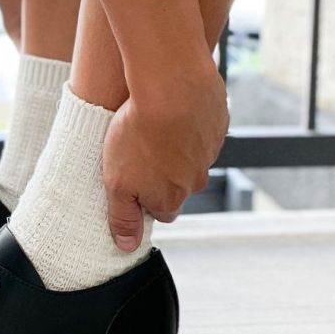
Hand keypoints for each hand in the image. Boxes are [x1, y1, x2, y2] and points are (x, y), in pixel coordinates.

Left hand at [102, 63, 228, 250]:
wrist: (172, 87)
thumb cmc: (138, 134)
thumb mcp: (117, 183)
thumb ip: (123, 217)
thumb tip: (127, 246)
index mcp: (171, 198)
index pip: (162, 212)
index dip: (146, 199)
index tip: (133, 181)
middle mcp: (195, 180)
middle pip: (178, 185)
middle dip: (162, 173)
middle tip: (140, 150)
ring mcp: (209, 153)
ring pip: (191, 157)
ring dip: (175, 145)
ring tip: (153, 125)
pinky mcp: (217, 125)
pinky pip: (202, 129)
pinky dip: (189, 123)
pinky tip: (171, 109)